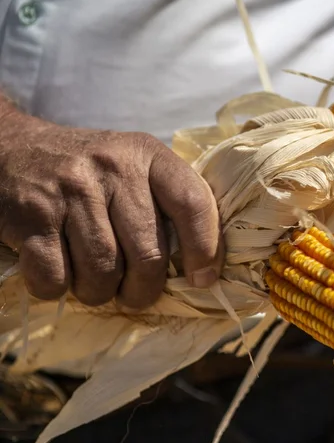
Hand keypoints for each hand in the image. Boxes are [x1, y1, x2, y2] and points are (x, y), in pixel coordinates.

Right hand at [0, 103, 223, 310]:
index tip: (202, 279)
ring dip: (98, 292)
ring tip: (93, 282)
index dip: (205, 249)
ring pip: (103, 271)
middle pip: (148, 253)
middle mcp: (112, 166)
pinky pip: (55, 278)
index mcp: (147, 155)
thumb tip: (204, 268)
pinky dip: (56, 289)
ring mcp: (70, 189)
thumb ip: (168, 203)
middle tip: (134, 294)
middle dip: (143, 289)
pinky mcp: (30, 214)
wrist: (8, 147)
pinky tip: (56, 272)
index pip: (192, 203)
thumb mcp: (133, 168)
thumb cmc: (87, 173)